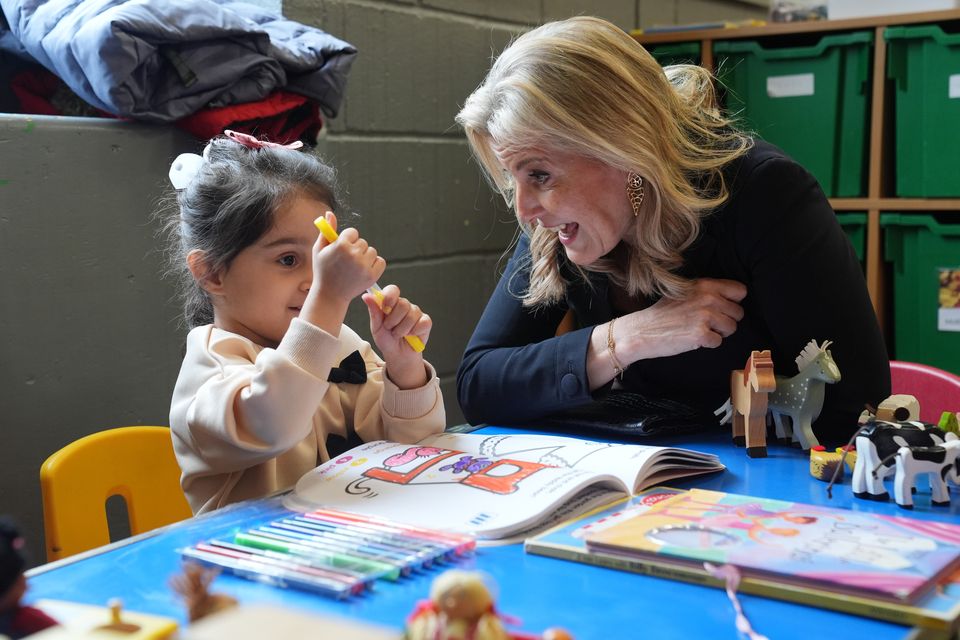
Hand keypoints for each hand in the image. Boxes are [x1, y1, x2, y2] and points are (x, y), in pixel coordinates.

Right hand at [312, 211, 385, 303]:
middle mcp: (354, 254)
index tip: (342, 250)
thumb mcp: (320, 250)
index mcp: (341, 245)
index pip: (353, 232)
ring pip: (371, 251)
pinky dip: (374, 264)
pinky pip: (380, 261)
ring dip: (365, 257)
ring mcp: (364, 265)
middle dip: (356, 249)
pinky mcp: (372, 275)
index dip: (347, 241)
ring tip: (353, 267)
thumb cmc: (323, 271)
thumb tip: (330, 213)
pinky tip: (363, 270)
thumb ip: (326, 231)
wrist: (330, 295)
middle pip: (363, 242)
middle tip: (346, 262)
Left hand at [363, 284, 430, 388]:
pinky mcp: (426, 321)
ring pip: (411, 315)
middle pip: (403, 303)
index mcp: (391, 303)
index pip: (393, 290)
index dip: (390, 297)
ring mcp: (416, 312)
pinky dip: (414, 332)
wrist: (397, 355)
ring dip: (402, 330)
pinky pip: (422, 323)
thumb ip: (374, 311)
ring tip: (399, 334)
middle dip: (394, 320)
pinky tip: (411, 335)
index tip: (386, 308)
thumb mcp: (376, 327)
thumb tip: (366, 296)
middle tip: (390, 328)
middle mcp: (404, 305)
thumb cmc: (386, 340)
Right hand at [617, 278, 746, 361]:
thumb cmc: (663, 313)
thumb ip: (707, 291)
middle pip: (738, 312)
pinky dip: (708, 344)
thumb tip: (731, 298)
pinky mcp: (701, 334)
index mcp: (705, 285)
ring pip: (732, 328)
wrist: (642, 330)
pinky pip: (718, 342)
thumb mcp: (685, 291)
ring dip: (719, 333)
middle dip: (726, 320)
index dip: (732, 302)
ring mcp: (705, 316)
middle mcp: (708, 297)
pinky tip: (693, 339)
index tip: (721, 308)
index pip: (740, 291)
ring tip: (700, 330)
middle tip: (707, 323)